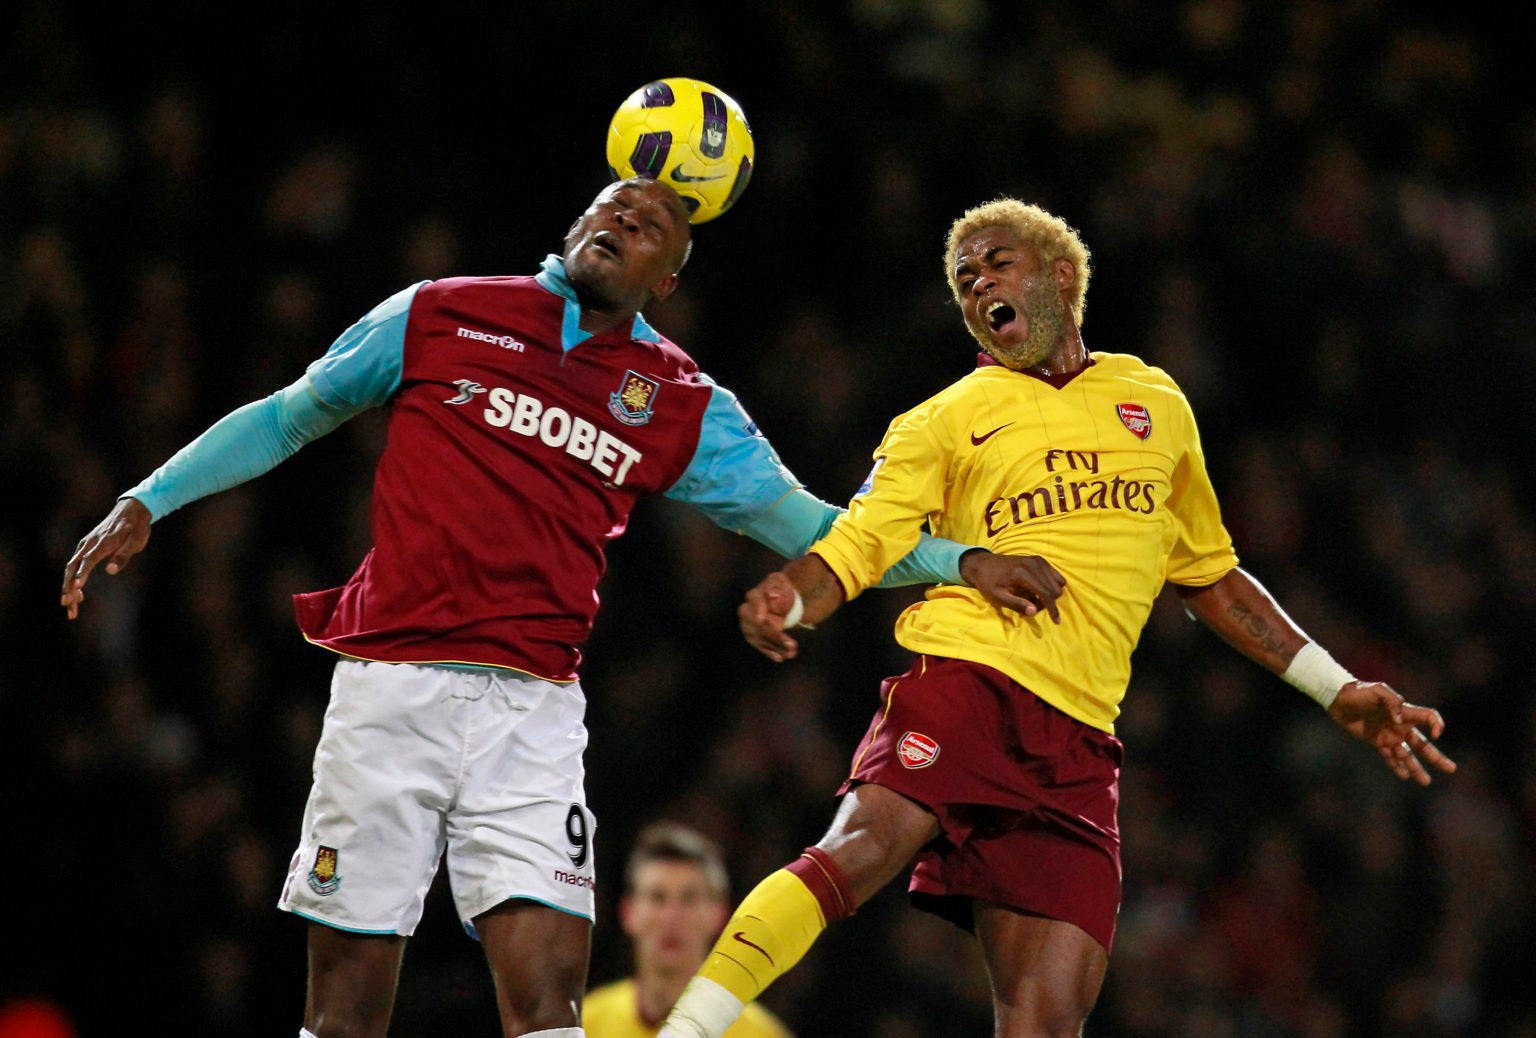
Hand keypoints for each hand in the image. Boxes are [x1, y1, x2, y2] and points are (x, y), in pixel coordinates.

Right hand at [60, 497, 151, 619]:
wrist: (131, 509)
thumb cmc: (136, 527)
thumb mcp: (136, 541)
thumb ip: (123, 555)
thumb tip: (111, 570)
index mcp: (103, 543)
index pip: (88, 560)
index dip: (81, 573)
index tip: (76, 587)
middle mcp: (90, 543)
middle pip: (73, 567)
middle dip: (68, 587)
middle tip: (67, 606)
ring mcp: (86, 544)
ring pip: (71, 567)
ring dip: (68, 586)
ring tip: (69, 606)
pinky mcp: (86, 546)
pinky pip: (75, 564)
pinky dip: (72, 578)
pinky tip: (76, 592)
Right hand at [738, 571, 802, 662]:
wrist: (780, 599)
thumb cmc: (781, 589)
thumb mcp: (782, 583)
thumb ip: (778, 587)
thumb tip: (772, 594)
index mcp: (754, 595)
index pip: (755, 601)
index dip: (758, 609)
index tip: (761, 618)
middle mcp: (746, 611)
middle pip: (757, 624)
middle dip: (773, 635)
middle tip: (791, 644)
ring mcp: (748, 625)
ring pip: (759, 638)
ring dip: (775, 647)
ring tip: (792, 653)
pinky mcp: (753, 636)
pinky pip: (760, 646)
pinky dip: (770, 652)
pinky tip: (780, 658)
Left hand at [960, 550, 1066, 622]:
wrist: (983, 564)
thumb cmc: (988, 582)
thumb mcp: (997, 597)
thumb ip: (1016, 604)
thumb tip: (1034, 611)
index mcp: (1023, 573)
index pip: (1046, 593)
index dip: (1053, 609)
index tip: (1056, 621)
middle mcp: (1033, 564)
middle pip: (1054, 589)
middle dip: (1047, 602)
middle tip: (1030, 606)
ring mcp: (1038, 560)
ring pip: (1057, 583)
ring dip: (1049, 594)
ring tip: (1032, 598)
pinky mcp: (1039, 560)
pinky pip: (1055, 575)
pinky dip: (1050, 585)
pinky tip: (1038, 590)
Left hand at [1328, 681, 1456, 785]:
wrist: (1338, 698)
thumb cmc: (1358, 691)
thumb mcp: (1377, 690)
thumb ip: (1392, 702)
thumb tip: (1400, 720)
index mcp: (1405, 711)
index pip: (1429, 717)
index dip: (1436, 725)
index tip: (1436, 735)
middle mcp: (1401, 725)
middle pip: (1423, 744)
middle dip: (1436, 757)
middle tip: (1451, 769)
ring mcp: (1389, 735)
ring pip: (1407, 754)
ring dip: (1416, 768)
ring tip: (1426, 782)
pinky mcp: (1377, 741)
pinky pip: (1389, 756)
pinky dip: (1396, 766)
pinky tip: (1404, 776)